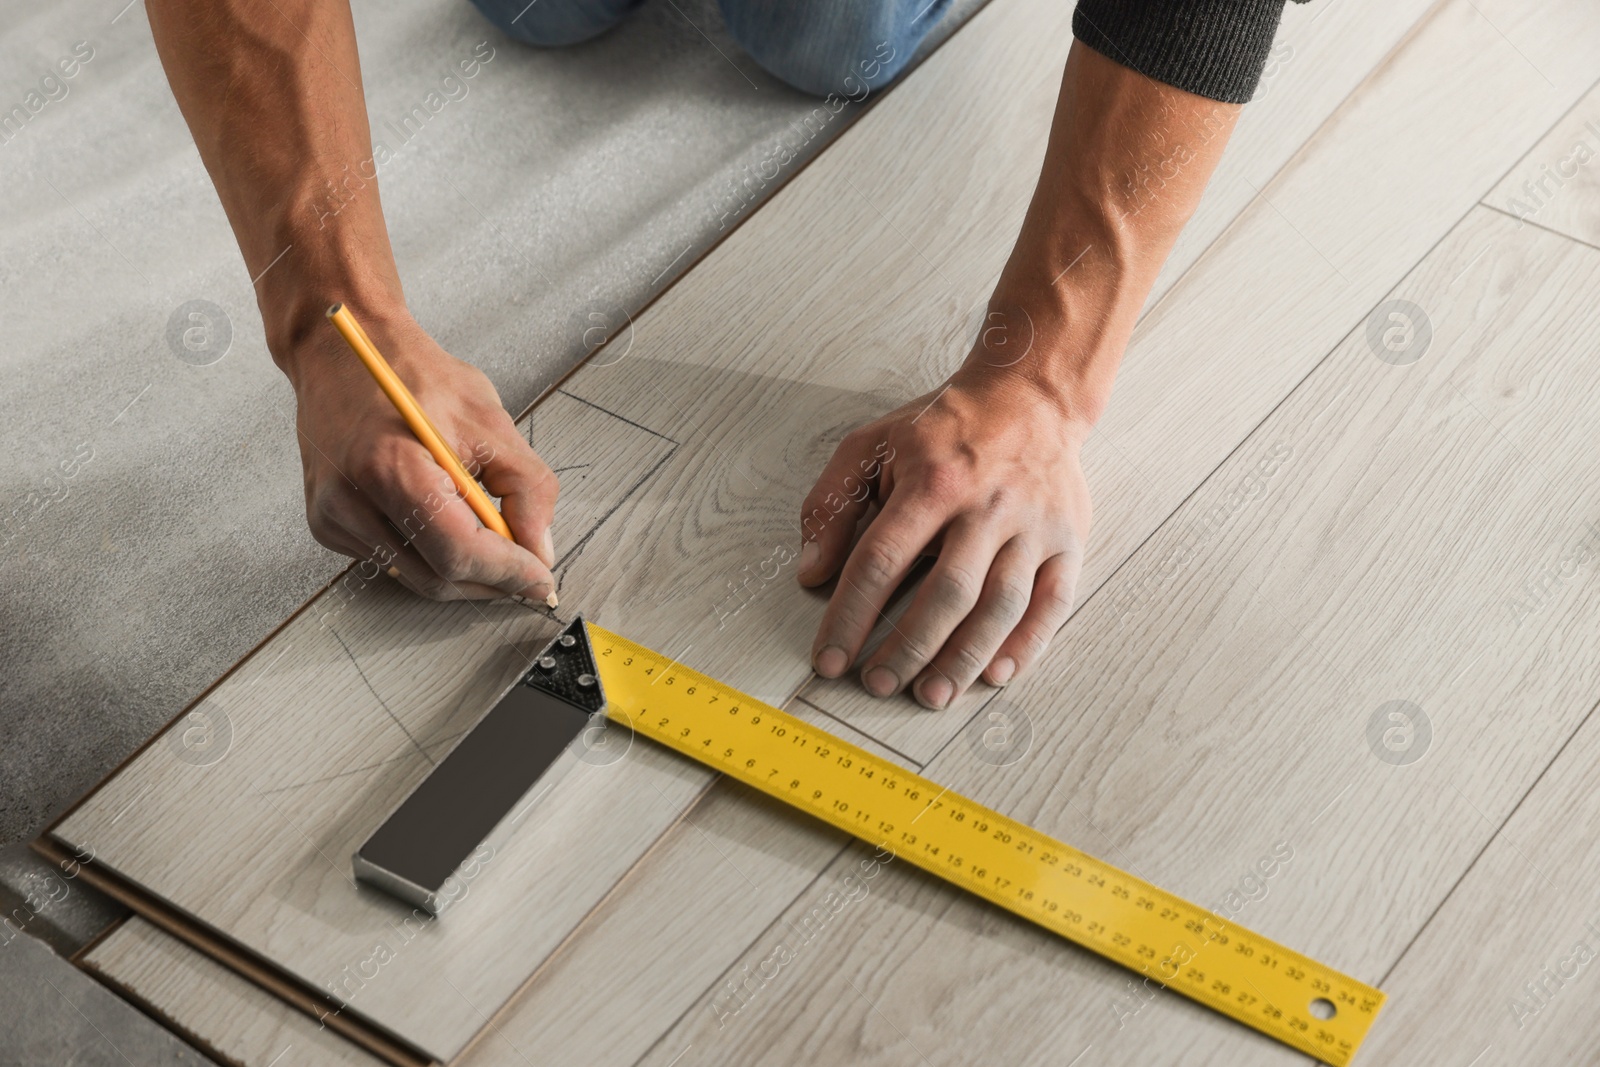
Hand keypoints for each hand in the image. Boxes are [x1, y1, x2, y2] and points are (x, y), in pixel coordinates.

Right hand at [283, 309, 558, 601]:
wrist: (342, 351)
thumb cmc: (412, 373)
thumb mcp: (489, 420)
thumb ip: (527, 489)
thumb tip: (539, 550)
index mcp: (392, 467)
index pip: (459, 552)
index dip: (508, 572)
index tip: (541, 579)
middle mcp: (351, 500)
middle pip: (438, 577)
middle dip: (491, 580)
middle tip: (527, 567)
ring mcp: (333, 517)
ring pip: (417, 578)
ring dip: (463, 570)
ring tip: (490, 536)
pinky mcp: (327, 524)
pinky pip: (393, 561)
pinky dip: (429, 553)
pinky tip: (443, 518)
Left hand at [798, 366, 1090, 708]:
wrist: (1029, 396)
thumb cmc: (943, 428)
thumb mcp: (871, 447)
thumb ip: (832, 506)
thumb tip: (810, 573)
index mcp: (932, 481)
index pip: (881, 560)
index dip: (850, 616)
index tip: (830, 658)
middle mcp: (987, 506)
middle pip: (946, 592)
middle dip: (908, 648)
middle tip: (878, 685)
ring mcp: (1033, 526)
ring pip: (1000, 606)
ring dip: (963, 658)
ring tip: (930, 694)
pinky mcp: (1068, 540)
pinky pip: (1052, 603)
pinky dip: (1025, 645)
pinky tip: (994, 674)